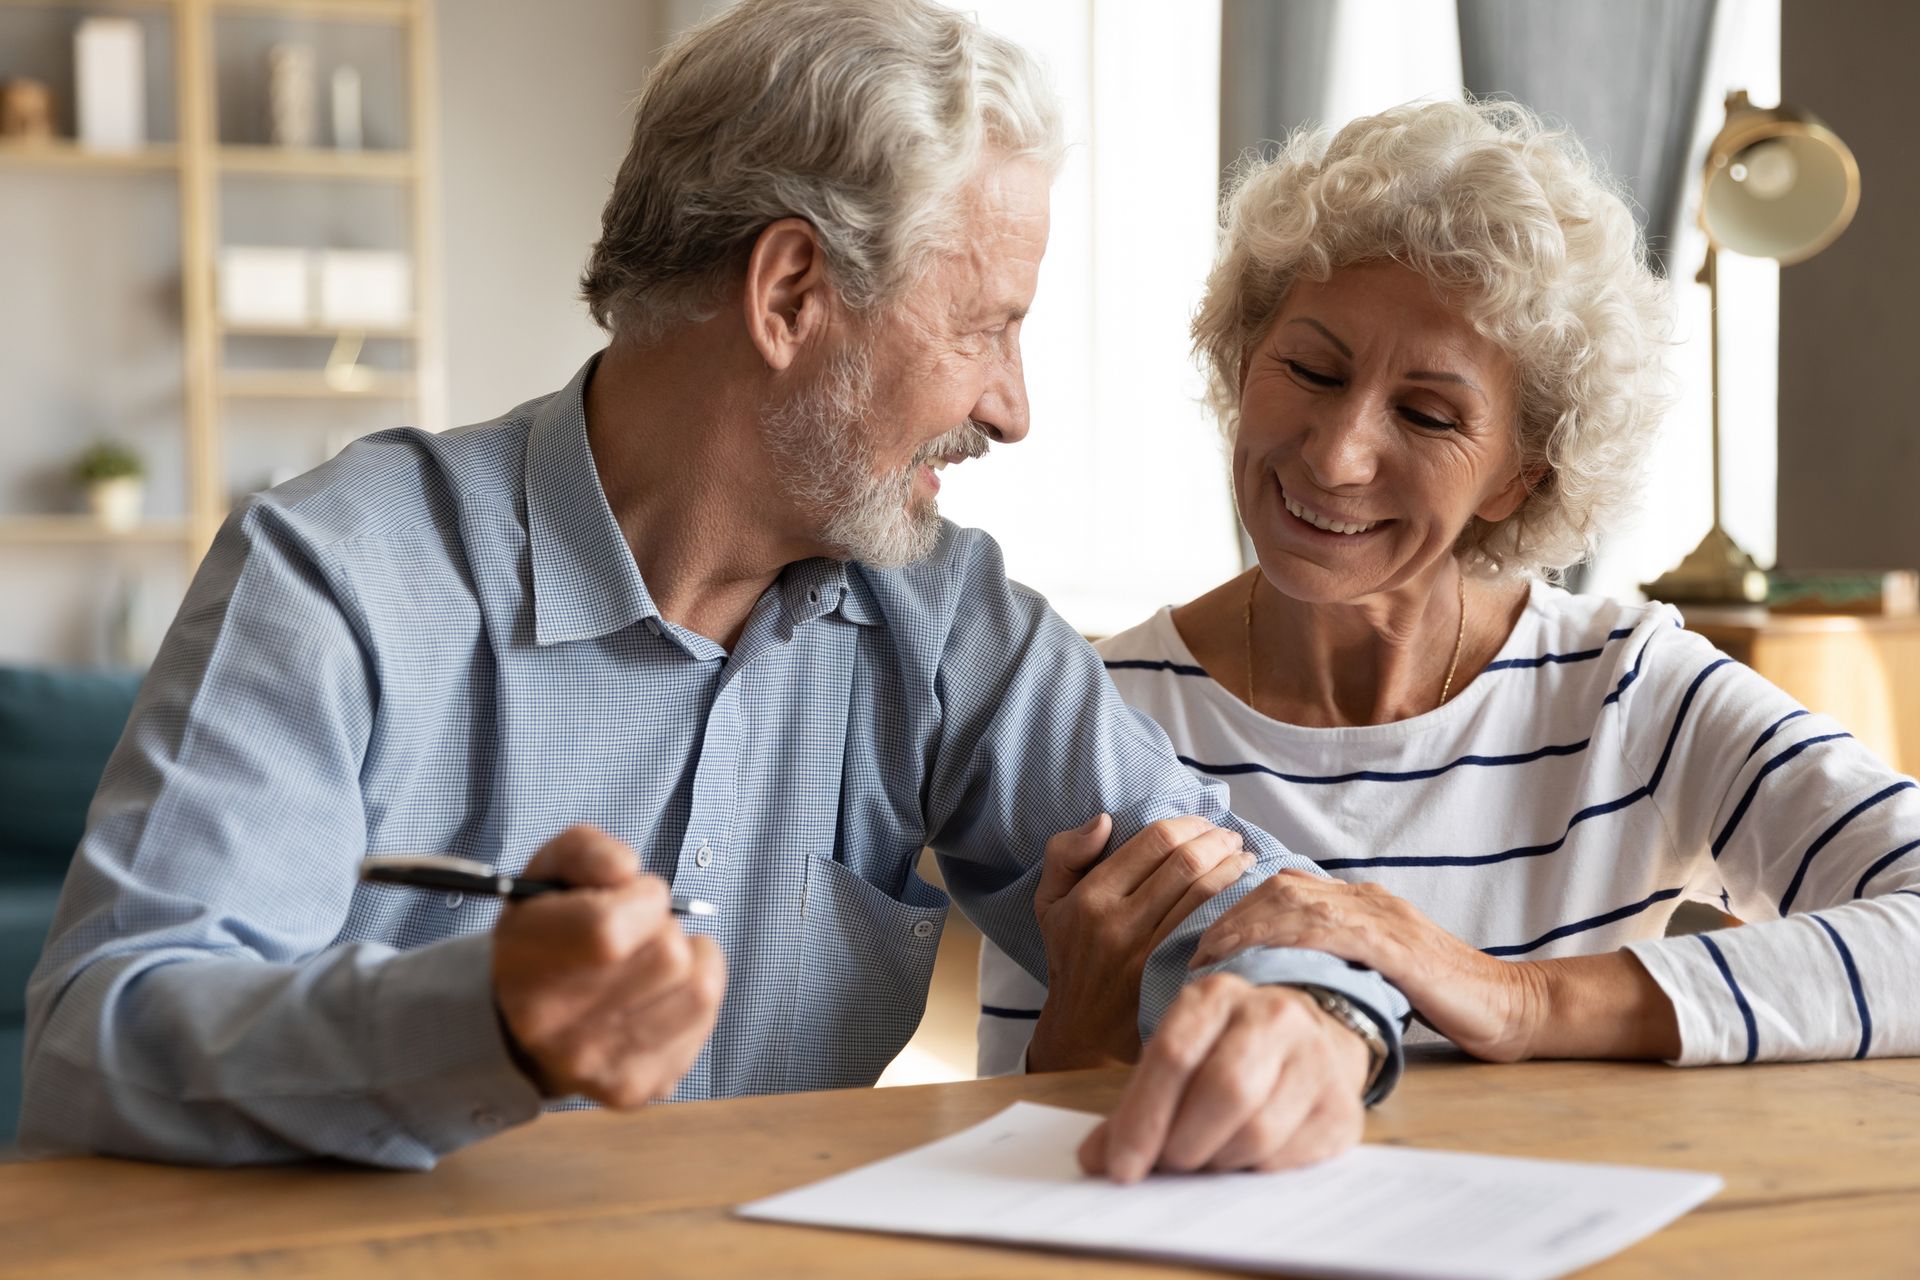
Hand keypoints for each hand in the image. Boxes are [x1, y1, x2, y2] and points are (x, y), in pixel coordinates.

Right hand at [492, 825, 726, 1105]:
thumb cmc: (544, 937)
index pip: (607, 930)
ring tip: (653, 960)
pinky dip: (695, 995)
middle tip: (639, 933)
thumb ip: (587, 851)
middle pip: (668, 956)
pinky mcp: (634, 1088)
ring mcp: (596, 1064)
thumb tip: (626, 870)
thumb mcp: (548, 873)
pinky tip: (661, 992)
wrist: (518, 1023)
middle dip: (665, 928)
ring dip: (688, 962)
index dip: (641, 900)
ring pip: (699, 989)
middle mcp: (554, 1026)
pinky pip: (705, 1023)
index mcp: (525, 964)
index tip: (633, 897)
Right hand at [1027, 814, 1254, 1070]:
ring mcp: (1147, 953)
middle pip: (1184, 863)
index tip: (1203, 823)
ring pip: (1204, 894)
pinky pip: (1210, 929)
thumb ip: (1065, 853)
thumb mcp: (1049, 902)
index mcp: (1090, 897)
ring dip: (1233, 868)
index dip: (1187, 824)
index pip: (1153, 841)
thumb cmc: (1071, 957)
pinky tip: (1244, 895)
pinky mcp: (1170, 976)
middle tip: (1231, 837)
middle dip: (1216, 841)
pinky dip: (1232, 905)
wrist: (1083, 1032)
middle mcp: (1117, 923)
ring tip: (1244, 858)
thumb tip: (1105, 820)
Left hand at [1079, 975, 1367, 1181]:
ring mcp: (1315, 1058)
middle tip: (1169, 1165)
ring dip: (1219, 1162)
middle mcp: (1272, 1015)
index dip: (1142, 1119)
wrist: (1309, 1041)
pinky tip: (1244, 1160)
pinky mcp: (1342, 1106)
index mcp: (1216, 996)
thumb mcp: (1177, 1059)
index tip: (1120, 1168)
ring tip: (1206, 1158)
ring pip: (1258, 1130)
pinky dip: (1255, 1171)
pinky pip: (1290, 1157)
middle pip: (1224, 1091)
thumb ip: (1135, 1105)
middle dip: (1184, 1144)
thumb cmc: (1225, 1054)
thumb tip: (1095, 1161)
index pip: (1173, 1056)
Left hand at [1191, 870, 1543, 1061]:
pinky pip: (1334, 931)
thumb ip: (1340, 962)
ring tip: (1214, 957)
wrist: (1514, 1007)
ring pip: (1298, 902)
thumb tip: (1280, 978)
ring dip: (1247, 926)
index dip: (1237, 908)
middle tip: (1196, 951)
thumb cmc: (1446, 999)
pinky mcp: (1399, 946)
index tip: (1205, 940)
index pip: (1284, 888)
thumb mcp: (1381, 972)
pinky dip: (1290, 940)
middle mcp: (1368, 900)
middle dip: (1230, 915)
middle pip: (1280, 888)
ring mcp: (1385, 919)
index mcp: (1362, 903)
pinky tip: (1263, 957)